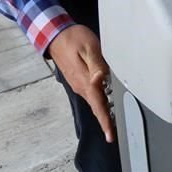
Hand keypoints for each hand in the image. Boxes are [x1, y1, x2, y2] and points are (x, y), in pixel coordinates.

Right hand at [48, 24, 114, 142]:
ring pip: (95, 101)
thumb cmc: (73, 38)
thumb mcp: (89, 47)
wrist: (55, 35)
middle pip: (97, 107)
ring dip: (104, 112)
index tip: (110, 135)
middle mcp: (81, 85)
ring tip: (116, 122)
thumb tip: (101, 79)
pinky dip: (100, 101)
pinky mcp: (79, 79)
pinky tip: (108, 102)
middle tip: (116, 133)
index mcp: (85, 80)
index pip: (98, 105)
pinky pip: (92, 94)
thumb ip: (97, 64)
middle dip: (106, 121)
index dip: (105, 121)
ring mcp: (78, 83)